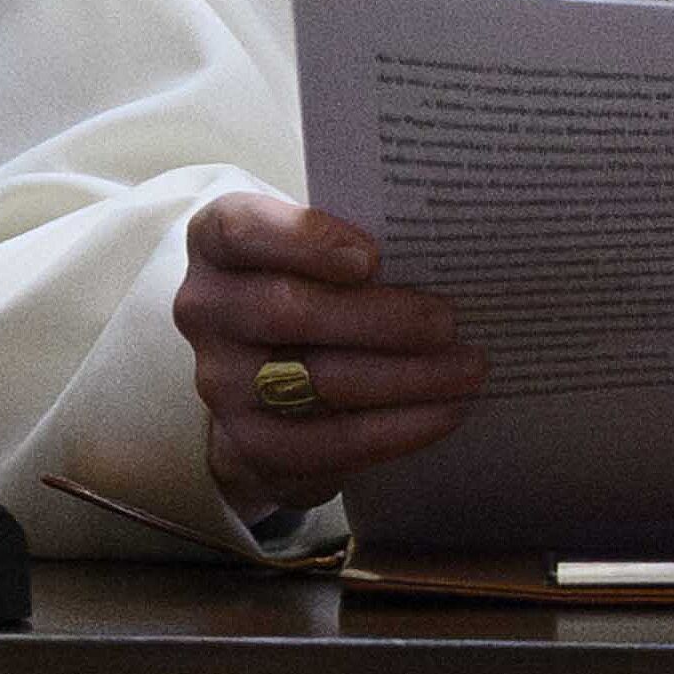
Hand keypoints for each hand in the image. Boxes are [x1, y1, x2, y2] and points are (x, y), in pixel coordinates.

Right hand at [179, 192, 477, 511]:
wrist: (272, 369)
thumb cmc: (313, 283)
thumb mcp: (318, 247)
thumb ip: (357, 241)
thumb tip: (446, 252)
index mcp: (217, 243)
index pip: (240, 230)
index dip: (305, 239)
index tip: (372, 256)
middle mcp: (206, 309)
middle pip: (288, 312)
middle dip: (380, 319)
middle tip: (448, 322)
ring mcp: (221, 381)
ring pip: (317, 380)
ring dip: (406, 377)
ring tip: (468, 369)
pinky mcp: (251, 443)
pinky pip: (329, 443)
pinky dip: (396, 430)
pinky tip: (444, 413)